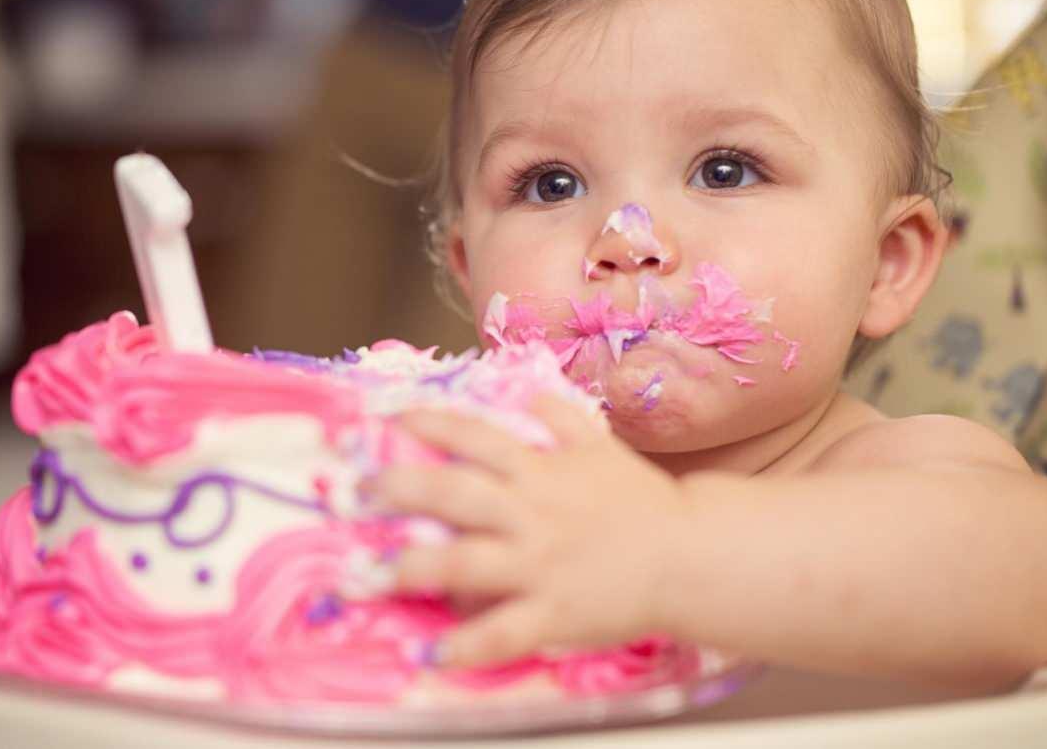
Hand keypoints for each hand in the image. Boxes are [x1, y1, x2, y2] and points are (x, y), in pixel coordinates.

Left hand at [368, 395, 689, 667]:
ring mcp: (540, 563)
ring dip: (413, 567)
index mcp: (541, 471)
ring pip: (466, 562)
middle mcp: (532, 512)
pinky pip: (503, 630)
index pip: (476, 437)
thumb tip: (527, 391)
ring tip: (368, 574)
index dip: (430, 425)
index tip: (387, 421)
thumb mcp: (601, 447)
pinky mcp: (553, 612)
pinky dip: (467, 645)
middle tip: (357, 491)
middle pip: (457, 493)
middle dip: (402, 489)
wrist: (689, 554)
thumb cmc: (641, 503)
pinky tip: (432, 655)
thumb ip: (561, 417)